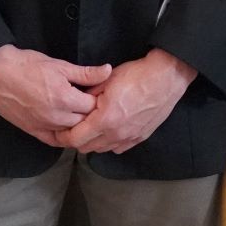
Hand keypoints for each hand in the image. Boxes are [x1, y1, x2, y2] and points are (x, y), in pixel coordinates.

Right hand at [0, 45, 111, 144]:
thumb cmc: (28, 65)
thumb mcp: (60, 65)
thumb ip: (86, 72)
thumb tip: (108, 71)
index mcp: (65, 99)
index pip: (93, 107)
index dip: (99, 100)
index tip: (99, 95)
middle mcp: (55, 117)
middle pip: (83, 122)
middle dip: (91, 114)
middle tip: (92, 104)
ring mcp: (43, 126)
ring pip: (70, 133)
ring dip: (77, 125)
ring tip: (80, 114)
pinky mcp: (31, 131)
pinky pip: (52, 140)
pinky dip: (62, 137)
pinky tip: (67, 129)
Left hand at [59, 48, 195, 154]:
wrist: (166, 77)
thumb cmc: (136, 75)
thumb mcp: (107, 80)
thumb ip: (88, 95)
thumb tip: (75, 103)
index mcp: (104, 119)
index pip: (74, 139)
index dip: (62, 136)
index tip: (58, 130)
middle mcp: (116, 134)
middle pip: (86, 148)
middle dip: (77, 139)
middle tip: (75, 126)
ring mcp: (129, 138)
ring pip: (102, 149)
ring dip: (93, 141)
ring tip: (93, 126)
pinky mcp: (140, 138)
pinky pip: (118, 147)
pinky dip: (110, 142)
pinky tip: (111, 129)